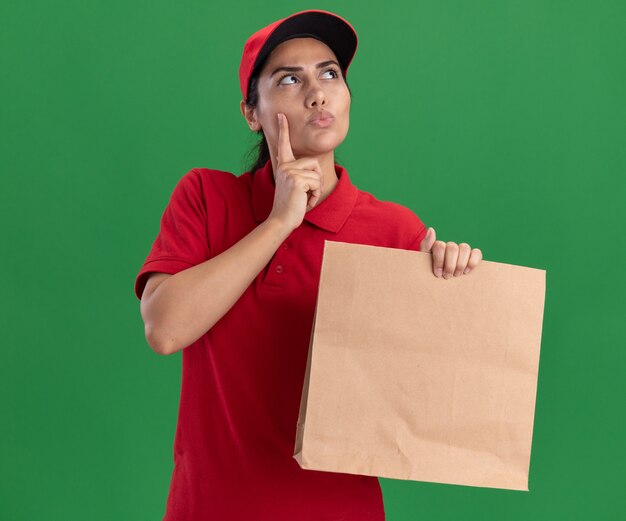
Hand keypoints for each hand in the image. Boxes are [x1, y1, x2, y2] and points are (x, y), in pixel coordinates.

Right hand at [267, 113, 323, 231]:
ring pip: (317, 174)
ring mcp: (289, 172)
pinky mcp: (296, 179)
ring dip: (316, 190)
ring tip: (305, 199)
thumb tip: (313, 172)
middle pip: (314, 162)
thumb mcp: (294, 187)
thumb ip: (300, 176)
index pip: (283, 145)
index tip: (281, 115)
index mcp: (283, 166)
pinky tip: (305, 202)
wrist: (281, 220)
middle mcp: (285, 166)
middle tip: (307, 194)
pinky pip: (316, 183)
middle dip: (317, 180)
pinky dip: (315, 195)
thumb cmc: (290, 206)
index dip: (283, 129)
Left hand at [419, 227, 482, 278]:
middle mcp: (450, 246)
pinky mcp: (474, 255)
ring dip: (460, 264)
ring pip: (464, 248)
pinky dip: (472, 262)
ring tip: (456, 275)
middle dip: (449, 265)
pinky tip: (466, 272)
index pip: (440, 246)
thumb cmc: (431, 273)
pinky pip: (477, 253)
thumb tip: (431, 229)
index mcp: (438, 247)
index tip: (438, 274)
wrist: (438, 283)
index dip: (439, 261)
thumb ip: (426, 245)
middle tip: (447, 277)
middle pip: (452, 248)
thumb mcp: (424, 262)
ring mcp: (462, 250)